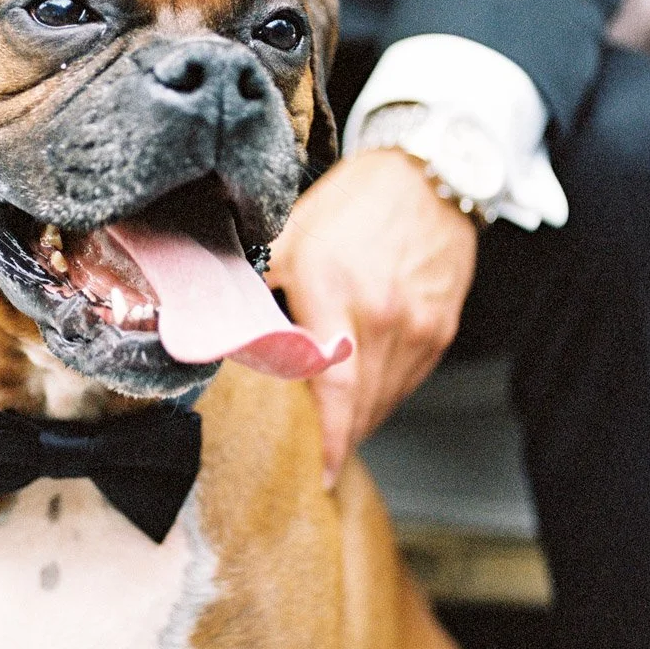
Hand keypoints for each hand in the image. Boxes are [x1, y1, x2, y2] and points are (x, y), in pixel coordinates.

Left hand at [268, 149, 478, 486]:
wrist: (429, 177)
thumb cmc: (353, 204)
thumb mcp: (290, 232)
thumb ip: (252, 280)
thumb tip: (207, 315)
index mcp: (336, 293)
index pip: (333, 387)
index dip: (329, 437)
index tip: (321, 472)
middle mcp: (384, 317)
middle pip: (362, 405)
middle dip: (339, 437)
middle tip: (315, 459)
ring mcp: (420, 327)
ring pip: (388, 399)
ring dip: (361, 422)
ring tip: (336, 434)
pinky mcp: (442, 329)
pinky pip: (410, 382)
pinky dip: (386, 397)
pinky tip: (365, 400)